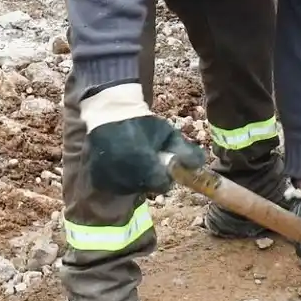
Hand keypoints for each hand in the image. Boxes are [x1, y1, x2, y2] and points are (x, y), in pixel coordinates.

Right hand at [81, 83, 204, 195]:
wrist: (110, 112)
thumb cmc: (143, 123)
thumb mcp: (168, 134)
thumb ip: (185, 152)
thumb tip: (202, 165)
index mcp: (146, 166)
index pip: (163, 185)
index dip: (166, 175)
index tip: (163, 162)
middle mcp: (126, 177)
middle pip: (146, 188)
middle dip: (151, 176)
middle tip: (147, 157)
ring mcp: (110, 179)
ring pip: (129, 188)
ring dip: (135, 178)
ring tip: (132, 157)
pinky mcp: (99, 179)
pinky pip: (114, 185)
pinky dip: (119, 178)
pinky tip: (120, 162)